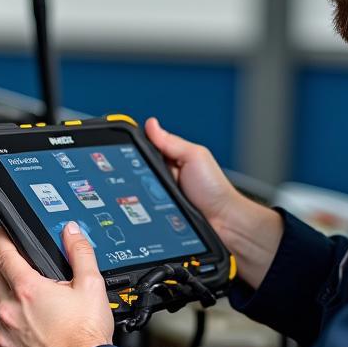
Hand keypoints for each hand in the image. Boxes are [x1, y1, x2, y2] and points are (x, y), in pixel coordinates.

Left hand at [0, 223, 113, 346]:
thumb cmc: (87, 337)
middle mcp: (10, 312)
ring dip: (6, 296)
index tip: (2, 233)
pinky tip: (30, 326)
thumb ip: (79, 252)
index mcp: (28, 290)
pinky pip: (0, 332)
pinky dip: (10, 325)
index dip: (1, 238)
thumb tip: (71, 233)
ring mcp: (5, 335)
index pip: (3, 254)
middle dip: (1, 264)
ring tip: (30, 298)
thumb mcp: (92, 285)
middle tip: (15, 261)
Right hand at [145, 116, 282, 288]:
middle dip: (135, 173)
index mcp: (172, 160)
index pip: (145, 150)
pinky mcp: (158, 215)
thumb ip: (171, 142)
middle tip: (144, 176)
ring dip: (138, 193)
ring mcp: (160, 197)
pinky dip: (142, 209)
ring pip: (137, 192)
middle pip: (138, 171)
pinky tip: (148, 208)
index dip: (134, 149)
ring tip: (151, 194)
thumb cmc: (214, 189)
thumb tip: (151, 124)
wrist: (223, 222)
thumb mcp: (194, 157)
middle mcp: (165, 177)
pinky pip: (142, 210)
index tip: (123, 149)